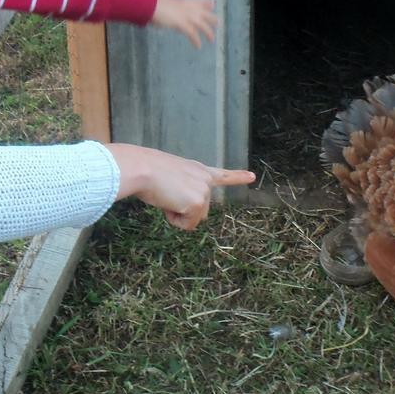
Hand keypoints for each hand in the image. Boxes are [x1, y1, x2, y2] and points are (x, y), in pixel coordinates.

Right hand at [105, 143, 254, 229]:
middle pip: (200, 210)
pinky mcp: (197, 204)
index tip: (252, 176)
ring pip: (193, 219)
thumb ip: (182, 188)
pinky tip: (166, 202)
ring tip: (165, 195)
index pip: (221, 174)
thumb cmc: (145, 171)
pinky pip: (186, 225)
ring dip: (177, 214)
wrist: (141, 168)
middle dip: (184, 210)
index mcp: (197, 169)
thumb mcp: (169, 176)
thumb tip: (185, 208)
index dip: (237, 176)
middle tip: (166, 194)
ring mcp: (203, 192)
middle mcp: (205, 179)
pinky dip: (174, 219)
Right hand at [150, 0, 217, 48]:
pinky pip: (194, 35)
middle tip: (216, 24)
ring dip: (209, 34)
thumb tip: (171, 11)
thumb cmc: (154, 4)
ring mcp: (188, 16)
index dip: (208, 4)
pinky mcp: (184, 25)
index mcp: (186, 1)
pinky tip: (198, 46)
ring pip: (204, 26)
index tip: (212, 5)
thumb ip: (173, 7)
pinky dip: (196, 41)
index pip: (202, 1)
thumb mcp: (167, 4)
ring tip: (212, 40)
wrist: (151, 4)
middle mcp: (191, 8)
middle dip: (213, 20)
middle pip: (208, 14)